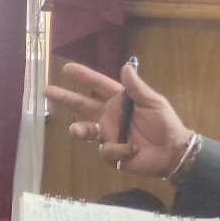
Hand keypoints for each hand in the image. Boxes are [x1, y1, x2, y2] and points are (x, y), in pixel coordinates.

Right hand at [45, 61, 192, 177]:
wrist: (172, 152)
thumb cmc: (165, 123)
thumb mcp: (154, 102)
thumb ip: (137, 87)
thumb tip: (125, 67)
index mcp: (119, 100)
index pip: (97, 85)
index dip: (83, 77)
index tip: (66, 68)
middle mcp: (109, 116)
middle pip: (82, 105)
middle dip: (65, 98)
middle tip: (47, 91)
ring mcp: (108, 134)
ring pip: (85, 130)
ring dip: (79, 129)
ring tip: (76, 130)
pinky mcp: (112, 153)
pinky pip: (105, 150)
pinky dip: (118, 150)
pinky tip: (132, 150)